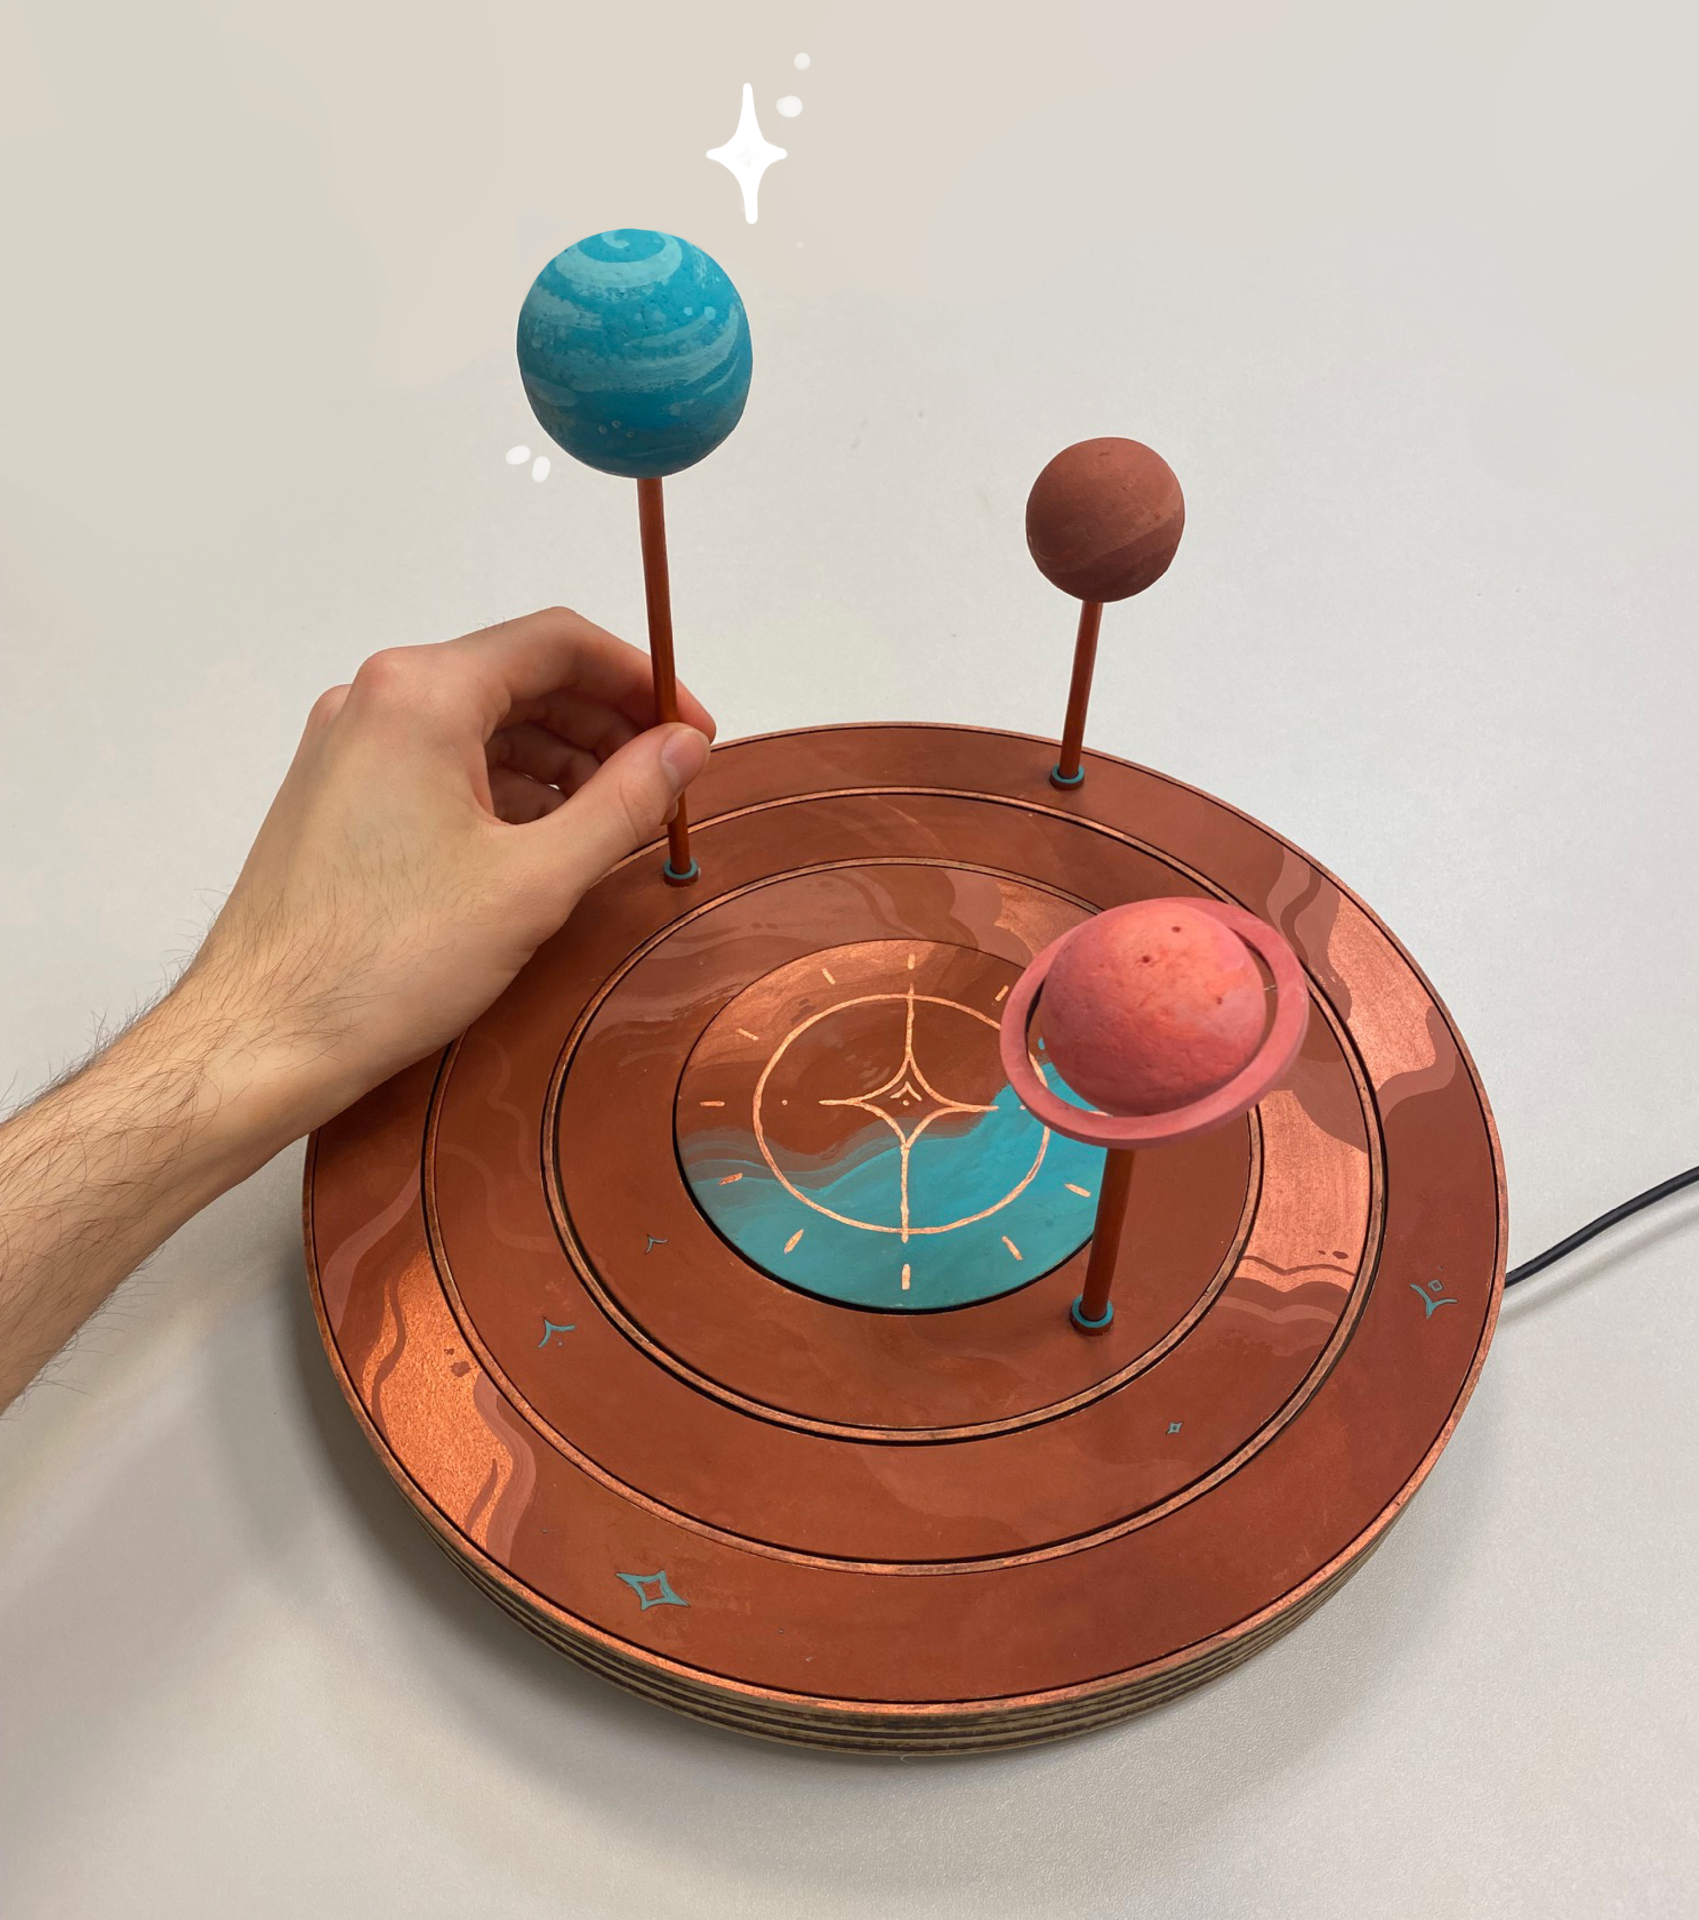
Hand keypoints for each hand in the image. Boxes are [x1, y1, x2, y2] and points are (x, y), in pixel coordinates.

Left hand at [180, 605, 712, 1143]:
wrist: (263, 1037)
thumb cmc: (381, 965)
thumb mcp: (535, 881)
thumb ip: (624, 802)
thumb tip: (685, 749)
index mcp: (420, 695)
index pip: (558, 643)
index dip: (641, 680)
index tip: (691, 731)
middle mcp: (376, 701)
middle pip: (522, 676)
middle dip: (605, 723)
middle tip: (667, 781)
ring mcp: (351, 746)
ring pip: (485, 722)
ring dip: (562, 758)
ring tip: (617, 819)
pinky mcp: (342, 793)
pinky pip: (445, 761)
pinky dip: (510, 786)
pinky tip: (549, 840)